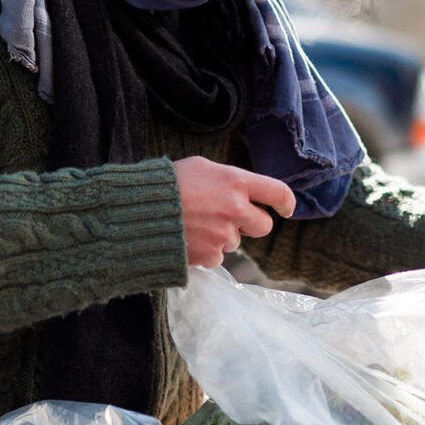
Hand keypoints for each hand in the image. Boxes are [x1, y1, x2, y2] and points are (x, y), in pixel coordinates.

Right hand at [174, 156, 295, 267]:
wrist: (137, 211)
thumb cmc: (168, 183)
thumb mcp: (202, 168)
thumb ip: (229, 180)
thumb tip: (244, 192)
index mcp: (236, 182)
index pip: (278, 192)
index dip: (286, 202)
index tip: (285, 208)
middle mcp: (235, 209)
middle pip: (264, 225)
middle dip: (252, 223)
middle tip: (232, 217)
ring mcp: (223, 235)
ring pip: (235, 241)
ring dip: (222, 236)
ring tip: (195, 224)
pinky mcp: (210, 256)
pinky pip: (217, 256)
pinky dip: (206, 250)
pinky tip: (188, 238)